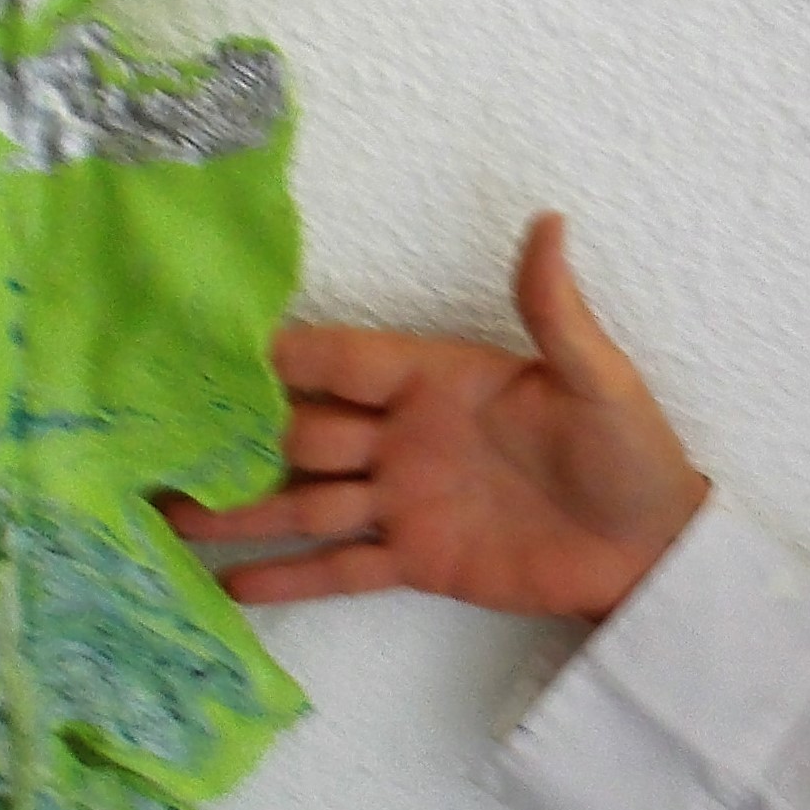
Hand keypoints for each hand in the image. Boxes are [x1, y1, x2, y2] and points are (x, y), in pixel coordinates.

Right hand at [163, 213, 709, 618]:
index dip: (279, 355)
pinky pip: (339, 569)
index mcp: (438, 379)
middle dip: (237, 438)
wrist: (652, 550)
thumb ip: (557, 311)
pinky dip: (286, 577)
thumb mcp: (598, 379)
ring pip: (303, 502)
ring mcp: (403, 500)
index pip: (342, 358)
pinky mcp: (415, 561)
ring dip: (238, 510)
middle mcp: (405, 435)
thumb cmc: (630, 452)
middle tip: (157, 444)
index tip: (205, 352)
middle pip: (303, 431)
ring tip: (165, 518)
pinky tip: (226, 587)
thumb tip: (550, 222)